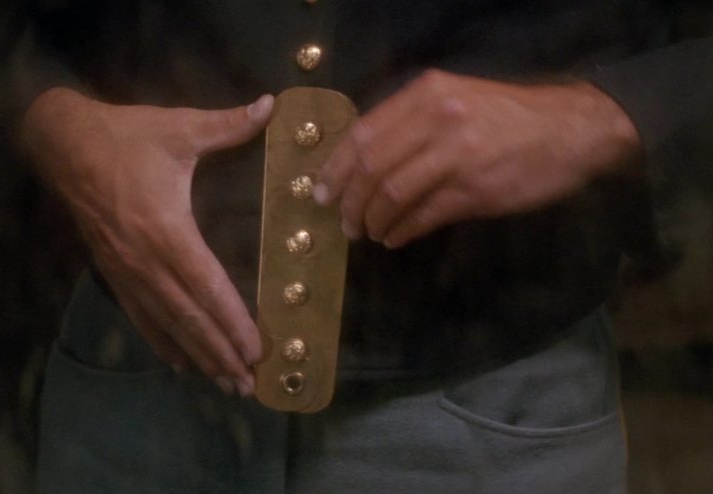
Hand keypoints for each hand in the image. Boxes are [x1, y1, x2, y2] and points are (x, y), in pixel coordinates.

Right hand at [22, 88, 274, 395]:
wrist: (63, 144)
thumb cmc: (126, 137)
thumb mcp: (178, 127)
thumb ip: (228, 124)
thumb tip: (272, 106)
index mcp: (166, 229)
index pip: (207, 285)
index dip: (232, 320)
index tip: (256, 350)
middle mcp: (145, 260)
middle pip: (188, 317)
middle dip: (219, 352)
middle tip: (248, 384)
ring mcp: (125, 270)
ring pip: (165, 324)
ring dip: (196, 355)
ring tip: (224, 383)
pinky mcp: (112, 271)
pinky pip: (139, 315)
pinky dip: (161, 341)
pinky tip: (179, 362)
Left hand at [314, 70, 641, 247]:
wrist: (572, 130)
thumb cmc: (509, 118)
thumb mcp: (457, 102)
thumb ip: (412, 125)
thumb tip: (365, 163)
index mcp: (427, 94)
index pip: (362, 134)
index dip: (335, 168)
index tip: (322, 193)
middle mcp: (436, 119)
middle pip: (370, 166)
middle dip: (350, 201)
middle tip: (345, 224)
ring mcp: (456, 155)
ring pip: (391, 193)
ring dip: (374, 221)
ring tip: (370, 234)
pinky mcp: (475, 191)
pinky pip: (423, 216)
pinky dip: (402, 231)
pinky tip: (396, 238)